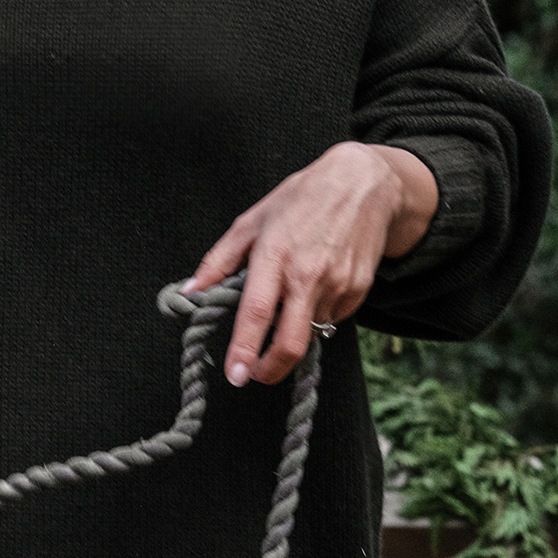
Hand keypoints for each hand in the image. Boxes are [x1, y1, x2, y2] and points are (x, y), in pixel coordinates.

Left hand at [188, 142, 438, 386]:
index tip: (235, 376)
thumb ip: (218, 260)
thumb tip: (191, 292)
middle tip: (255, 374)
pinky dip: (318, 316)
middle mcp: (308, 274)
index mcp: (275, 256)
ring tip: (290, 303)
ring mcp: (337, 284)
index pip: (256, 314)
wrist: (366, 181)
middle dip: (270, 370)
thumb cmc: (303, 198)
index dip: (245, 350)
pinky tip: (315, 289)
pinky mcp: (359, 289)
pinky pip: (333, 319)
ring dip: (295, 333)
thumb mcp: (253, 220)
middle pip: (291, 344)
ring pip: (311, 333)